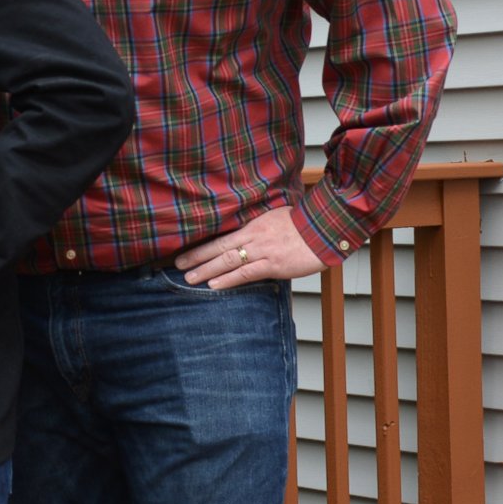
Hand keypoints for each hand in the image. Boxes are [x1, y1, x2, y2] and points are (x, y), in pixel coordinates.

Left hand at [173, 206, 330, 290]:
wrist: (324, 229)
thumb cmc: (304, 225)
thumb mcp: (277, 219)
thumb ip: (260, 229)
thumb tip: (247, 238)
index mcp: (254, 225)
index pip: (222, 236)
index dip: (203, 245)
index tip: (186, 250)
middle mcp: (254, 237)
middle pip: (219, 247)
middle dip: (197, 257)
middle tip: (178, 265)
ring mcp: (263, 251)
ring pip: (228, 260)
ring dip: (206, 270)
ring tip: (189, 277)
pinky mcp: (274, 265)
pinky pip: (246, 273)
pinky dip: (228, 279)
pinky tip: (214, 285)